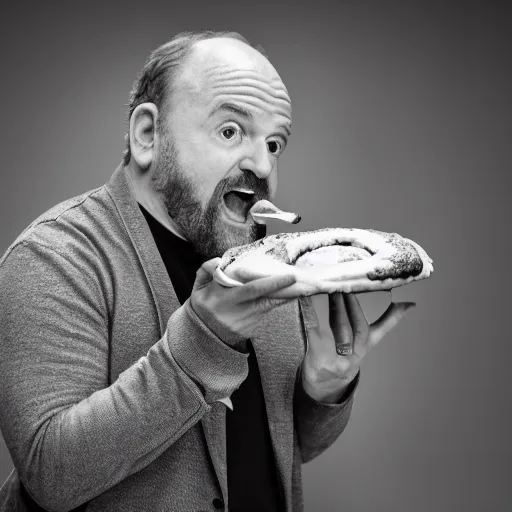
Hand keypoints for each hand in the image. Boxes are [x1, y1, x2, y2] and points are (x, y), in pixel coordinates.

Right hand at [190, 258, 297, 349]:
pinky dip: (277, 302)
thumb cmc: (204, 306)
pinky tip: (288, 294)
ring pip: (268, 305)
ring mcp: (246, 321)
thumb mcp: (198, 288)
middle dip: (280, 287)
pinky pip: (266, 311)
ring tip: (297, 285)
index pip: (249, 289)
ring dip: (284, 295)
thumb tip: (220, 260)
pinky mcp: (252, 328)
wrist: (205, 336)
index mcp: (222, 298)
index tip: (284, 275)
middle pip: (263, 297)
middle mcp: (237, 311)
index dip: (268, 283)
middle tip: (294, 277)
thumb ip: (206, 270)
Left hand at [300, 293, 415, 402]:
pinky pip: (314, 330)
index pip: (381, 329)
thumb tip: (409, 304)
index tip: (397, 301)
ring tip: (333, 289)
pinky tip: (306, 299)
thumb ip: (386, 322)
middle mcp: (354, 354)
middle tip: (347, 285)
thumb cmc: (346, 355)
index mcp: (366, 347)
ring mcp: (337, 357)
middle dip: (352, 305)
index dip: (391, 316)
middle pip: (357, 328)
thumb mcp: (367, 343)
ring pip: (340, 328)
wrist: (324, 385)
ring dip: (337, 306)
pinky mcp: (317, 355)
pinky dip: (309, 313)